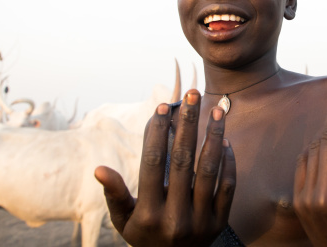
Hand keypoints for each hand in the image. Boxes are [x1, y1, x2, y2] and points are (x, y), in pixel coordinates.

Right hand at [94, 90, 235, 246]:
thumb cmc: (145, 236)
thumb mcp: (124, 221)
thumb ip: (114, 195)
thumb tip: (99, 168)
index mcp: (148, 213)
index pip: (153, 163)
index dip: (158, 132)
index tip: (163, 106)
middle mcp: (175, 216)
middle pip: (183, 160)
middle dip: (188, 123)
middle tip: (193, 94)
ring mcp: (201, 220)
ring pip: (209, 170)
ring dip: (214, 136)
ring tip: (217, 110)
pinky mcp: (220, 222)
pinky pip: (227, 187)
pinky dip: (228, 163)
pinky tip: (226, 141)